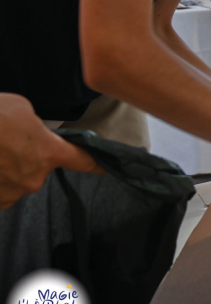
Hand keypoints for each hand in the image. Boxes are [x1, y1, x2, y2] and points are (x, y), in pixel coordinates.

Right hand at [0, 93, 102, 208]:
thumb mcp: (23, 110)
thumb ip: (36, 128)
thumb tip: (30, 135)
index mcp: (49, 153)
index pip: (82, 161)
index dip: (96, 164)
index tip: (106, 168)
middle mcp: (34, 178)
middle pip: (38, 171)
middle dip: (25, 158)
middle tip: (6, 143)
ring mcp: (10, 193)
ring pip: (14, 183)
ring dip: (5, 170)